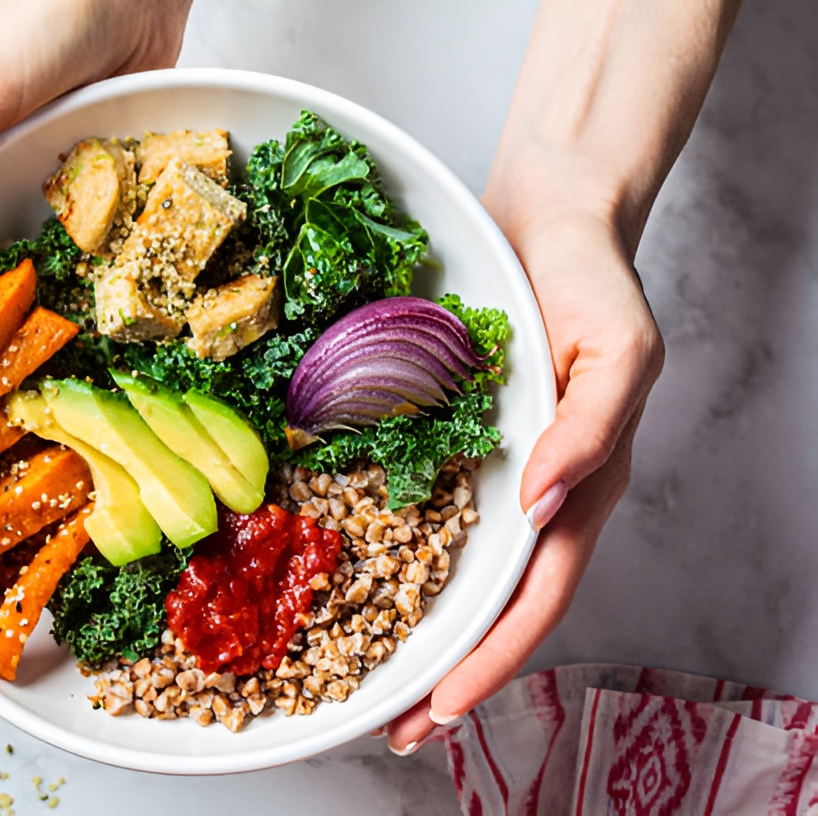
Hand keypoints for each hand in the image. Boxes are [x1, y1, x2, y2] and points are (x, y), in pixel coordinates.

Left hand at [384, 210, 664, 752]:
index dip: (489, 660)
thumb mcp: (618, 348)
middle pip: (488, 604)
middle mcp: (530, 493)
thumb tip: (543, 507)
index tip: (436, 710)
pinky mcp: (448, 439)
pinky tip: (340, 571)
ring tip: (356, 673)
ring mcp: (489, 471)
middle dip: (442, 672)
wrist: (548, 217)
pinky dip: (386, 551)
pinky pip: (416, 506)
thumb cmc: (593, 279)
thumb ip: (591, 429)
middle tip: (384, 728)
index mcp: (578, 487)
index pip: (535, 598)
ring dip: (409, 627)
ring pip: (450, 569)